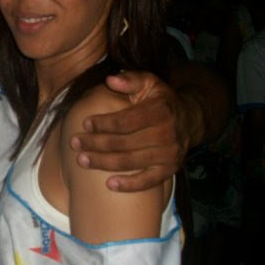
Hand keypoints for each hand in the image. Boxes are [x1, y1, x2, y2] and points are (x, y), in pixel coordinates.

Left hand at [71, 71, 188, 191]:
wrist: (190, 120)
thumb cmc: (161, 100)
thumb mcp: (150, 83)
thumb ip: (131, 80)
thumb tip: (110, 79)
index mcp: (160, 111)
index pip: (126, 121)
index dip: (104, 124)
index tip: (85, 124)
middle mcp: (166, 134)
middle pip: (124, 143)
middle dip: (96, 143)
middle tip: (74, 143)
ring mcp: (169, 154)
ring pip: (130, 162)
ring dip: (103, 162)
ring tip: (82, 160)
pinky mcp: (169, 170)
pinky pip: (148, 181)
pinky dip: (129, 184)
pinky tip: (109, 185)